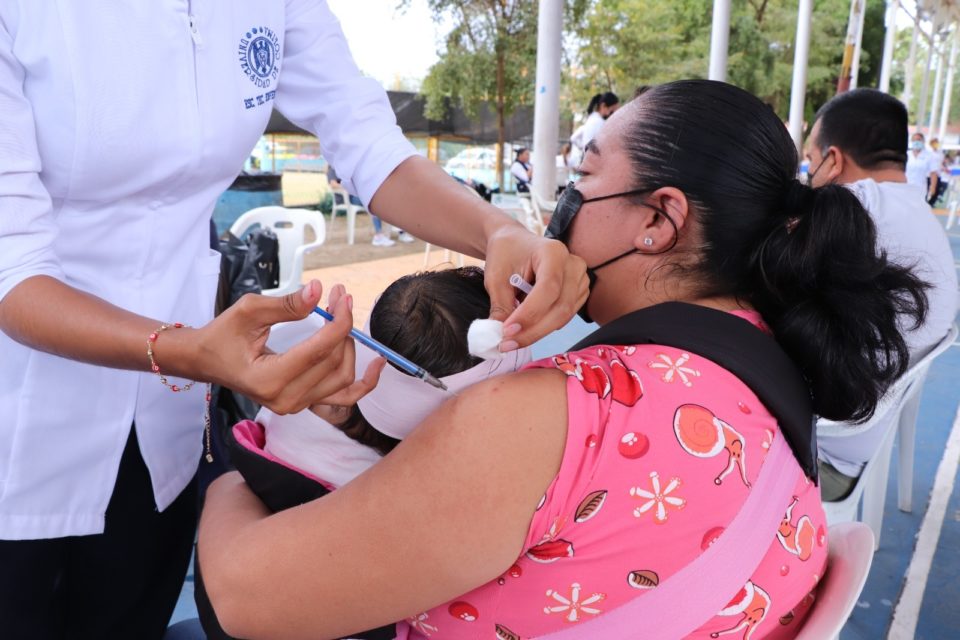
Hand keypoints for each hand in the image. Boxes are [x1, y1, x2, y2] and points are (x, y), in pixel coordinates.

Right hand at [189, 280, 385, 414]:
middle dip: (344, 327)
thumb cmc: (223, 335)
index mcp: (269, 380)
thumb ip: (286, 304)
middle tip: (339, 297)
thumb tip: (318, 290)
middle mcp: (286, 400)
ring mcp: (297, 406)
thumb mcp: (249, 312)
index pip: (320, 350)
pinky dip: (365, 383)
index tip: (342, 295)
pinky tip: (379, 364)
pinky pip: (344, 397)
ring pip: (343, 378)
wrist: (208, 361)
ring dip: (351, 346)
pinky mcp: (305, 403)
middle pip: (335, 363)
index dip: (339, 321)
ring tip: (341, 317)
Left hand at [483, 226, 587, 348]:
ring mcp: (580, 279)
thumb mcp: (496, 278)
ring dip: (538, 332)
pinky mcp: (579, 292)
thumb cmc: (505, 255)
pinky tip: (527, 328)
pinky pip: (565, 317)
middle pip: (561, 307)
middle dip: (533, 330)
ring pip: (564, 316)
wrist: (515, 242)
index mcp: (553, 252)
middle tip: (507, 344)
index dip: (529, 314)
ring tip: (513, 339)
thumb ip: (501, 307)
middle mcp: (573, 264)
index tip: (507, 331)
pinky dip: (545, 326)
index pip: (548, 289)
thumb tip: (500, 337)